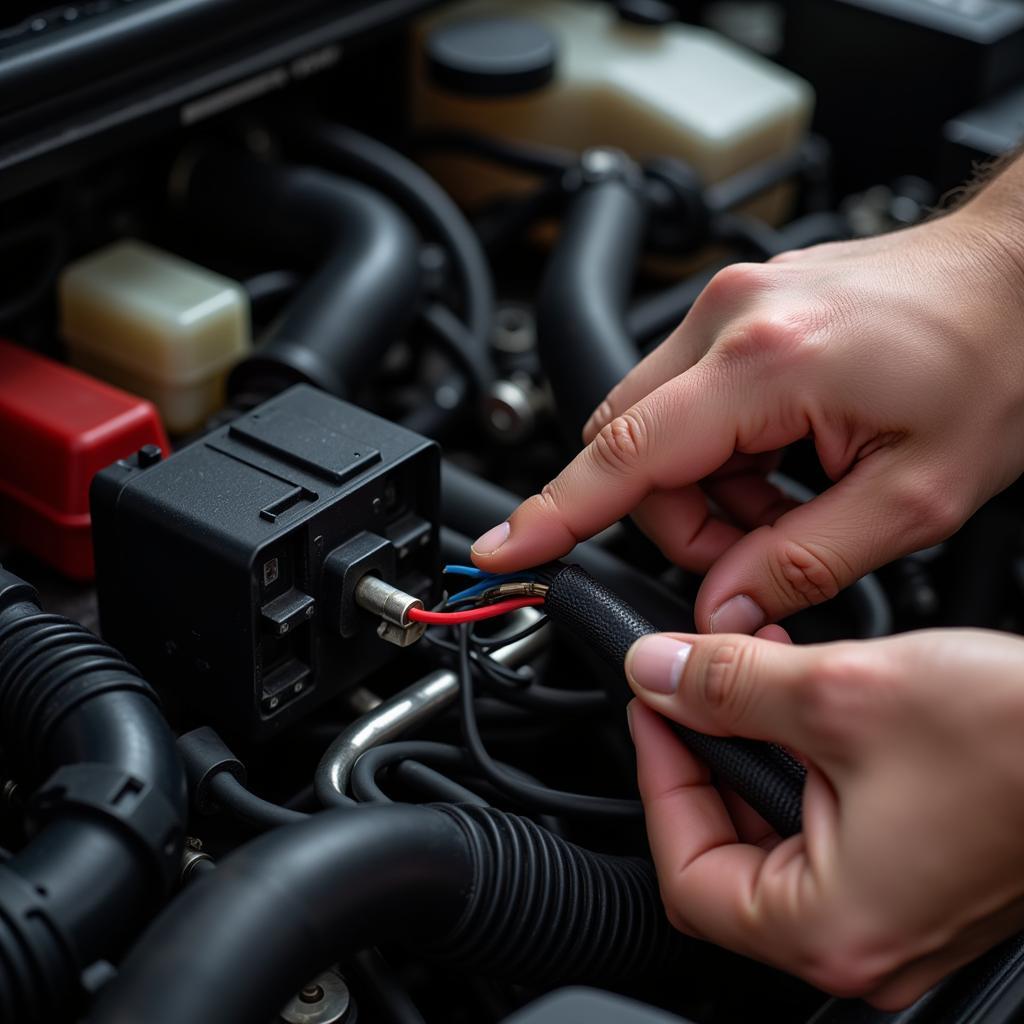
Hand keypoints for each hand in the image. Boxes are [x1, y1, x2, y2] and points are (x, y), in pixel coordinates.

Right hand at [471, 202, 1023, 632]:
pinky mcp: (738, 309)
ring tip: (790, 501)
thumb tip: (720, 609)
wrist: (1023, 275)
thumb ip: (800, 563)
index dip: (553, 513)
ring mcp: (729, 306)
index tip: (500, 549)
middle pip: (629, 448)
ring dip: (701, 487)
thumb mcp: (913, 497)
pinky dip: (716, 451)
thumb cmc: (994, 361)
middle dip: (673, 518)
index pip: (622, 454)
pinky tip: (783, 462)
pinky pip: (685, 397)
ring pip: (653, 427)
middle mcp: (728, 320)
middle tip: (756, 546)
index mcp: (765, 364)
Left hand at [625, 627, 1023, 1006]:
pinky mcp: (921, 871)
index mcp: (835, 928)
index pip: (686, 873)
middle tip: (688, 687)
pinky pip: (829, 825)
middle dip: (703, 754)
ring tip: (745, 673)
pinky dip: (802, 759)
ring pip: (776, 833)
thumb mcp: (844, 692)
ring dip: (751, 746)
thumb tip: (658, 673)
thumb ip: (728, 685)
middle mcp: (866, 937)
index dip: (657, 777)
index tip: (651, 708)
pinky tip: (802, 697)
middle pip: (726, 854)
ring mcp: (896, 908)